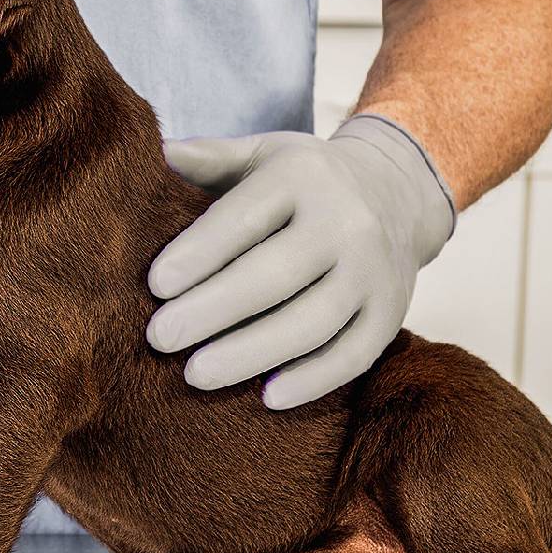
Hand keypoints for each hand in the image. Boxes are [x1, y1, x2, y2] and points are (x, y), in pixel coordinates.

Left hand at [147, 115, 454, 409]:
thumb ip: (209, 157)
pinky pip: (355, 354)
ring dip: (252, 353)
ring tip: (195, 374)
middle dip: (213, 310)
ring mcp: (374, 271)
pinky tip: (266, 398)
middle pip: (275, 274)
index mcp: (302, 178)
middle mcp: (345, 223)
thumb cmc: (303, 179)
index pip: (244, 217)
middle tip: (159, 339)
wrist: (398, 191)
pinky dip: (313, 380)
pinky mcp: (392, 312)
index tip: (155, 286)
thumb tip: (154, 154)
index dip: (199, 252)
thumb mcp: (261, 154)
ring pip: (313, 321)